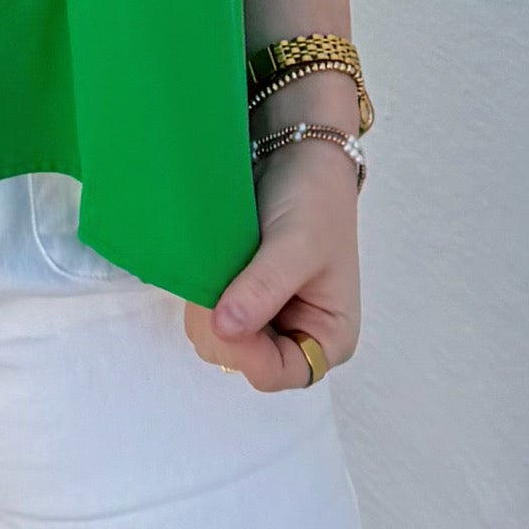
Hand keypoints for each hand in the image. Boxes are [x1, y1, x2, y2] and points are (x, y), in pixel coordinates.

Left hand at [183, 142, 361, 393]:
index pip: (277, 374)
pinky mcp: (238, 302)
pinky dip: (199, 294)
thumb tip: (226, 328)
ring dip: (207, 305)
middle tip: (223, 273)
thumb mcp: (296, 243)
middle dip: (222, 323)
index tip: (222, 314)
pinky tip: (210, 265)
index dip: (245, 352)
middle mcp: (296, 339)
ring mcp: (264, 322)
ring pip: (215, 339)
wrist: (296, 155)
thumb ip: (262, 289)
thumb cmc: (314, 199)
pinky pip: (205, 315)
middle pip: (240, 361)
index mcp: (329, 338)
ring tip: (222, 262)